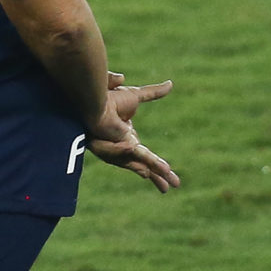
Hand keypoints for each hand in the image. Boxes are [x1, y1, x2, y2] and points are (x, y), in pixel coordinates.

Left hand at [87, 72, 178, 191]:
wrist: (96, 99)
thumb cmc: (108, 97)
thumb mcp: (136, 95)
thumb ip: (153, 93)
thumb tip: (170, 84)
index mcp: (127, 136)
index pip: (143, 154)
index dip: (155, 163)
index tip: (167, 170)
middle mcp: (125, 145)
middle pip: (145, 164)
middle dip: (159, 176)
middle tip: (174, 185)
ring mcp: (123, 147)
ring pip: (144, 165)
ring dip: (157, 175)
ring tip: (170, 186)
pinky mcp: (123, 145)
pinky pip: (138, 156)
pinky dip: (148, 164)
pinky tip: (156, 172)